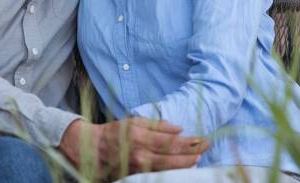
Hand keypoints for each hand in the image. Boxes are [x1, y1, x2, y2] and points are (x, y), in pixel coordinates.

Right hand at [59, 118, 207, 177]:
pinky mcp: (137, 177)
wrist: (92, 149)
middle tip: (206, 148)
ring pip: (169, 170)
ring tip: (198, 159)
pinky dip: (173, 172)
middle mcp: (141, 155)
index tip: (203, 139)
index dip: (190, 142)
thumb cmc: (114, 132)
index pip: (171, 142)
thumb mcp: (134, 121)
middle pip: (174, 159)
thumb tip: (179, 128)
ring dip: (186, 165)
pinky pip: (160, 176)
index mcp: (140, 137)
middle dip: (193, 154)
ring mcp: (139, 170)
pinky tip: (182, 168)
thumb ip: (157, 125)